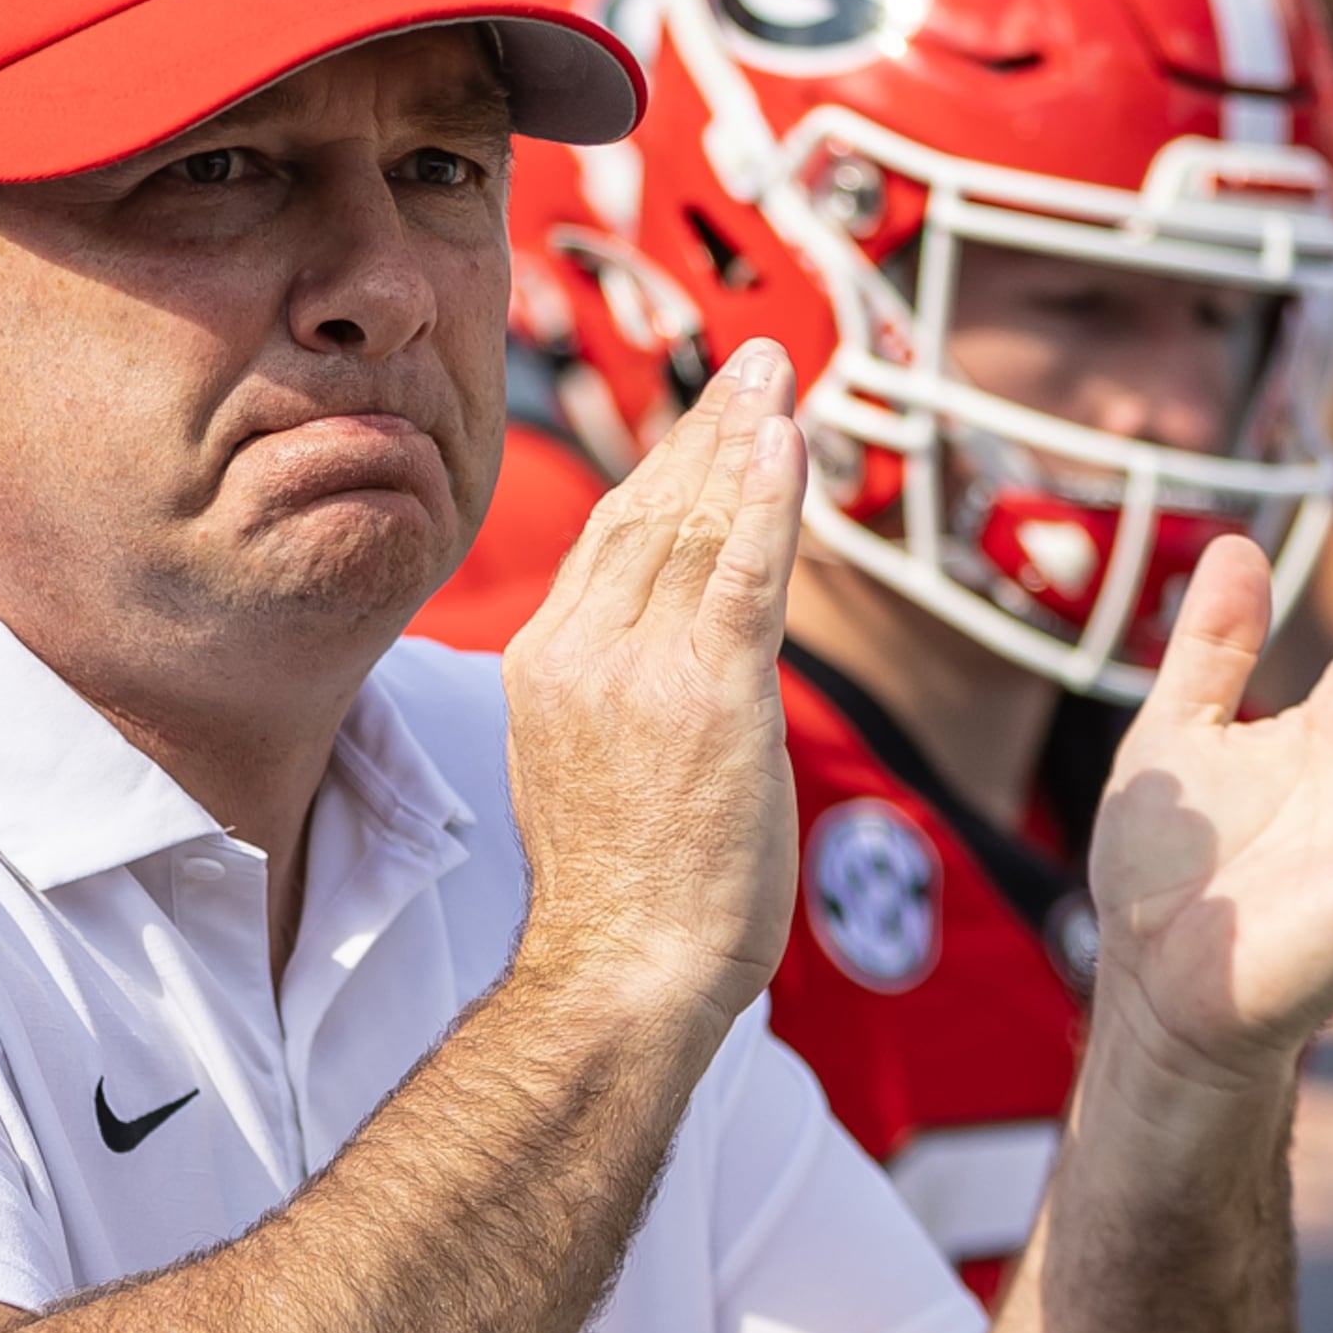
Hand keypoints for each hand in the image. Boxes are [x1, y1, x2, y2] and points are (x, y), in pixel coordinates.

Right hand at [501, 341, 808, 1015]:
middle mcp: (584, 648)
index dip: (667, 469)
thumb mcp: (577, 770)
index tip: (708, 421)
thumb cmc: (619, 899)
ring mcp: (642, 668)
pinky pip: (744, 573)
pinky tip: (786, 437)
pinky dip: (768, 499)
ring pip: (700, 527)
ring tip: (776, 374)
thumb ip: (608, 697)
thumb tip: (650, 670)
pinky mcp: (710, 694)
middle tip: (754, 362)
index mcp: (547, 662)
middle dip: (708, 428)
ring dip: (745, 437)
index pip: (611, 539)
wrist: (621, 971)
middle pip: (652, 511)